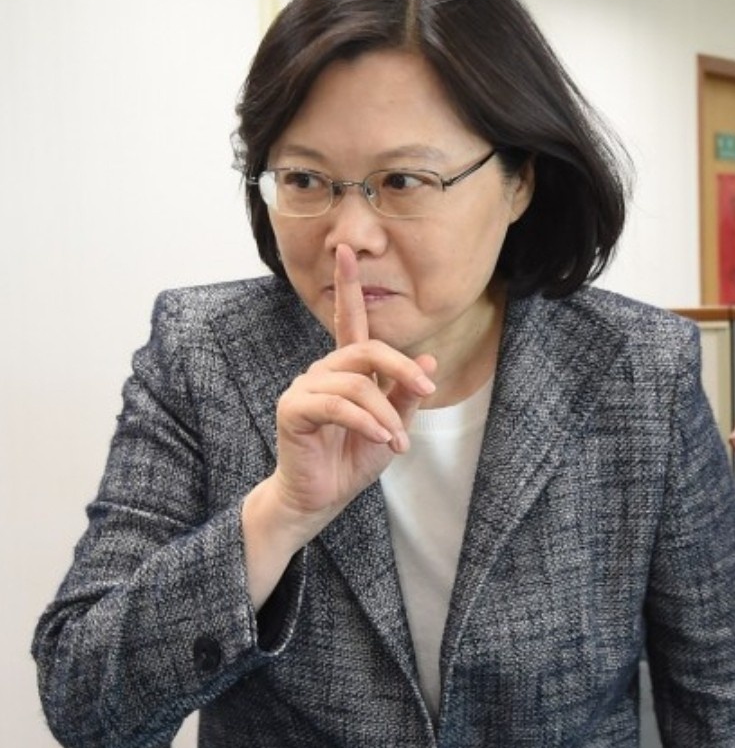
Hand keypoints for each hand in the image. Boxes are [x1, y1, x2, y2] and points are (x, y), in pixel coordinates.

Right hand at [271, 243, 435, 534]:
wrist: (322, 497)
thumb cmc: (353, 459)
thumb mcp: (392, 426)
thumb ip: (406, 394)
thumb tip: (428, 358)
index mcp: (345, 369)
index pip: (348, 320)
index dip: (348, 284)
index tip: (346, 250)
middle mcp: (323, 370)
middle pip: (366, 349)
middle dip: (401, 367)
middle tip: (427, 389)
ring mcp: (305, 387)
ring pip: (356, 382)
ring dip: (386, 412)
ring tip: (398, 441)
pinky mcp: (293, 409)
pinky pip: (336, 405)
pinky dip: (365, 421)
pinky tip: (382, 438)